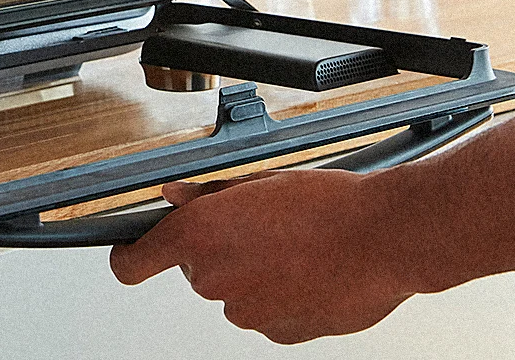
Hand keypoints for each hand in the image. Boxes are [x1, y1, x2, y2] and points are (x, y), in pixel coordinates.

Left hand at [109, 170, 413, 343]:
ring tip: (295, 247)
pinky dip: (280, 297)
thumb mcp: (256, 182)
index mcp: (199, 236)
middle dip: (220, 251)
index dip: (130, 257)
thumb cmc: (328, 204)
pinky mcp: (277, 334)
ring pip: (235, 292)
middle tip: (260, 226)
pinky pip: (266, 313)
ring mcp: (245, 312)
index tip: (131, 253)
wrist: (384, 238)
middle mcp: (214, 279)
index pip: (132, 263)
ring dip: (254, 273)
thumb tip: (174, 196)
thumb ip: (205, 195)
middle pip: (198, 270)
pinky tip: (308, 271)